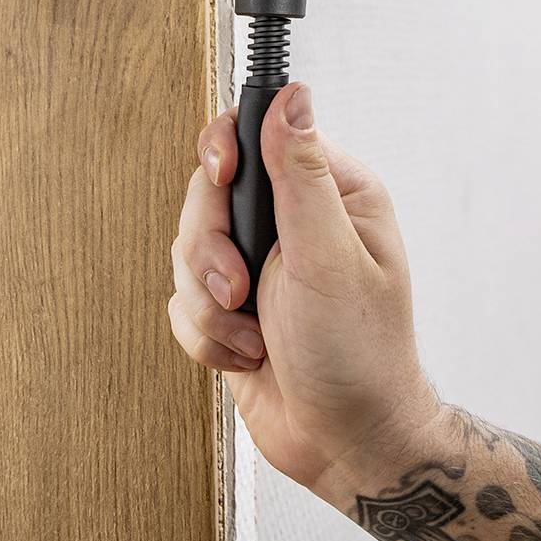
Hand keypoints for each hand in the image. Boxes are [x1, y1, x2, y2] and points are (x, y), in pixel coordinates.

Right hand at [166, 81, 442, 499]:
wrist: (346, 444)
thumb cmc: (360, 356)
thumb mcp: (328, 255)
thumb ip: (301, 173)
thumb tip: (291, 96)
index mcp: (329, 194)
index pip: (255, 134)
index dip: (223, 152)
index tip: (221, 178)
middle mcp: (291, 224)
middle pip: (205, 196)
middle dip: (210, 251)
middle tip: (240, 288)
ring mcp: (258, 267)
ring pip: (185, 252)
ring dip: (209, 304)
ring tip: (251, 335)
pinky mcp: (230, 310)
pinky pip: (180, 303)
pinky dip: (205, 336)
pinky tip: (246, 355)